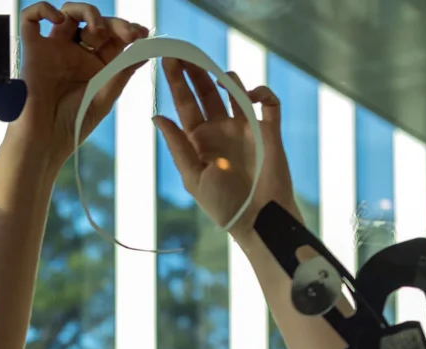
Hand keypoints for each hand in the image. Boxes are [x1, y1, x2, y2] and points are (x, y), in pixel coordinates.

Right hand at [15, 2, 149, 168]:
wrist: (45, 141)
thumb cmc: (73, 126)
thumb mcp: (104, 99)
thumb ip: (121, 74)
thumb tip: (143, 53)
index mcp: (94, 66)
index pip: (112, 39)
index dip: (127, 31)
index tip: (142, 34)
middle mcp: (75, 54)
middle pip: (94, 23)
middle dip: (114, 24)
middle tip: (128, 34)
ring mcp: (54, 49)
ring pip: (68, 12)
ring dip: (86, 12)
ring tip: (98, 31)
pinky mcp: (33, 49)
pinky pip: (31, 18)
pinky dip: (43, 9)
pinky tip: (59, 19)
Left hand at [155, 59, 299, 243]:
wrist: (258, 219)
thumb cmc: (223, 205)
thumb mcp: (194, 177)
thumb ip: (178, 146)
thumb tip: (157, 117)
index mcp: (200, 140)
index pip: (185, 104)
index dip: (177, 82)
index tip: (168, 60)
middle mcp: (221, 130)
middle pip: (207, 91)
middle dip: (196, 71)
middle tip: (185, 52)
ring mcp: (245, 128)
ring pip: (236, 91)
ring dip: (228, 79)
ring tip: (218, 75)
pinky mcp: (269, 131)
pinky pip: (268, 103)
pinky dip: (261, 93)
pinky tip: (250, 95)